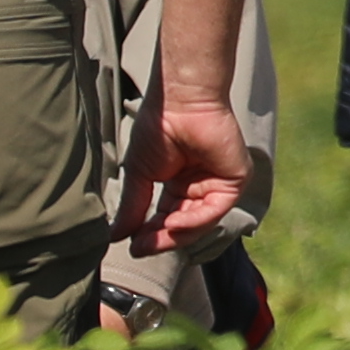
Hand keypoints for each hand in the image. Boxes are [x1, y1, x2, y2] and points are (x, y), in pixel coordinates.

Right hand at [126, 82, 252, 253]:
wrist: (179, 102)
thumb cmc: (158, 128)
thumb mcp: (139, 174)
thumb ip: (133, 207)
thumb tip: (115, 237)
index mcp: (180, 185)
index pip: (167, 219)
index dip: (150, 235)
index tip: (131, 247)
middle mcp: (201, 187)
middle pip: (183, 226)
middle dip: (161, 239)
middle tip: (140, 248)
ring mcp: (218, 185)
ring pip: (199, 224)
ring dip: (175, 234)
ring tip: (151, 237)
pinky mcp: (234, 181)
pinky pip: (214, 211)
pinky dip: (193, 221)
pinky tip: (173, 222)